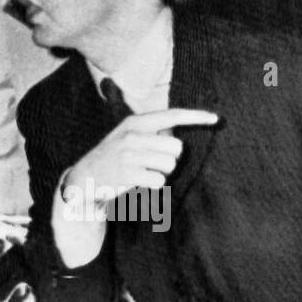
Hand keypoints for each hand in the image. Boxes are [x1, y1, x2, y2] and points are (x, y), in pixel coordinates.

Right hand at [60, 108, 219, 215]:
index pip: (171, 115)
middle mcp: (132, 134)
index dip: (195, 117)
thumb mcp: (127, 136)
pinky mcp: (128, 174)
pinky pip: (159, 182)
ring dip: (161, 173)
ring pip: (169, 165)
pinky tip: (138, 182)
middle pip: (176, 147)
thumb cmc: (114, 157)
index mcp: (134, 122)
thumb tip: (179, 139)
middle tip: (151, 162)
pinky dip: (154, 186)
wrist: (84, 177)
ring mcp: (129, 154)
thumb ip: (152, 132)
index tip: (216, 118)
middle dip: (169, 158)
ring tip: (143, 172)